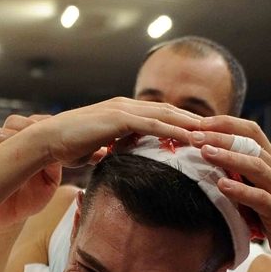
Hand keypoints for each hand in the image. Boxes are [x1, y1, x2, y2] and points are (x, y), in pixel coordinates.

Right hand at [0, 99, 202, 233]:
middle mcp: (129, 107)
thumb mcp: (101, 151)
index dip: (187, 125)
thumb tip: (125, 164)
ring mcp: (124, 110)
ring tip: (215, 135)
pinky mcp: (119, 118)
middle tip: (223, 133)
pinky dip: (173, 130)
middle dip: (198, 122)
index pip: (165, 117)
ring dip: (192, 124)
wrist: (47, 141)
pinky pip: (152, 124)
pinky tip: (191, 137)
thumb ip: (116, 152)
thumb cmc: (69, 148)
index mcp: (127, 113)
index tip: (208, 136)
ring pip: (167, 115)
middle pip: (172, 112)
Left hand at [189, 117, 270, 271]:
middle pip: (251, 144)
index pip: (252, 132)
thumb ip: (243, 176)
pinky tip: (221, 186)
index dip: (226, 123)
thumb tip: (209, 162)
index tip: (199, 123)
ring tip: (204, 152)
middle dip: (221, 136)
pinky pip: (261, 199)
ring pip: (256, 166)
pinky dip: (241, 191)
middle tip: (194, 135)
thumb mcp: (260, 192)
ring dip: (228, 157)